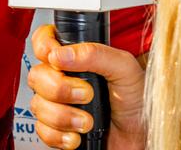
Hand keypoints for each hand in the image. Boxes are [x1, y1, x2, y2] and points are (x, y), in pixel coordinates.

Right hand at [27, 24, 146, 149]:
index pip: (44, 41)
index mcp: (77, 57)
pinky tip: (78, 136)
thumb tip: (61, 54)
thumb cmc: (138, 102)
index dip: (43, 46)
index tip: (55, 58)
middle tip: (87, 95)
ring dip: (63, 117)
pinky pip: (43, 131)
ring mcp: (59, 104)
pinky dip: (60, 136)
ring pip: (38, 105)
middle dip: (60, 89)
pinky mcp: (57, 130)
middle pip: (37, 75)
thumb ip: (95, 54)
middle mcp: (63, 78)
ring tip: (87, 121)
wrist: (143, 138)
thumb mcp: (124, 68)